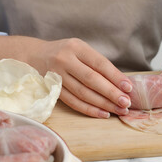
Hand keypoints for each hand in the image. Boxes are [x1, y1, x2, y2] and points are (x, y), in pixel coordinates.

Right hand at [0, 36, 132, 117]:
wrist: (33, 56)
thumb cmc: (65, 54)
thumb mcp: (80, 51)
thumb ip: (96, 64)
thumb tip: (122, 84)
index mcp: (76, 47)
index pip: (99, 64)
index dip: (115, 77)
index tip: (128, 88)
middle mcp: (65, 60)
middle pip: (91, 80)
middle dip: (111, 93)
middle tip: (126, 103)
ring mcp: (57, 75)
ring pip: (83, 93)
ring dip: (103, 104)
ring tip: (119, 110)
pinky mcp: (53, 90)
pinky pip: (73, 102)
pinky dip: (89, 110)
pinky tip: (103, 114)